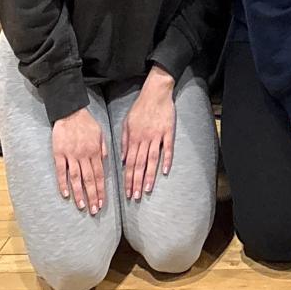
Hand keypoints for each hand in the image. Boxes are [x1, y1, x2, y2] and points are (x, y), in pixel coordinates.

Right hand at [52, 108, 107, 214]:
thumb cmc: (86, 123)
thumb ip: (103, 148)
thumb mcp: (100, 133)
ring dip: (79, 193)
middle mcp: (85, 155)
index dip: (101, 190)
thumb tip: (106, 160)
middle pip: (90, 179)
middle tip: (95, 210)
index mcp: (96, 151)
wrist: (70, 112)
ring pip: (76, 178)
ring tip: (82, 206)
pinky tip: (66, 194)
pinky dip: (63, 183)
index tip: (102, 202)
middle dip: (93, 196)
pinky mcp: (59, 154)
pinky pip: (61, 171)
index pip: (100, 175)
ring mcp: (71, 155)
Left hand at [120, 66, 174, 200]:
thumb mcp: (126, 123)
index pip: (128, 163)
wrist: (155, 93)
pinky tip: (165, 171)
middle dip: (136, 182)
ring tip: (148, 189)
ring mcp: (156, 136)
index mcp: (133, 138)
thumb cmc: (140, 108)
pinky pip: (167, 148)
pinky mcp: (168, 131)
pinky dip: (166, 159)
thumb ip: (124, 142)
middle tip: (136, 196)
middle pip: (139, 164)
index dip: (127, 179)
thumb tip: (122, 159)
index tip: (127, 192)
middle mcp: (144, 139)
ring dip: (149, 175)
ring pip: (152, 159)